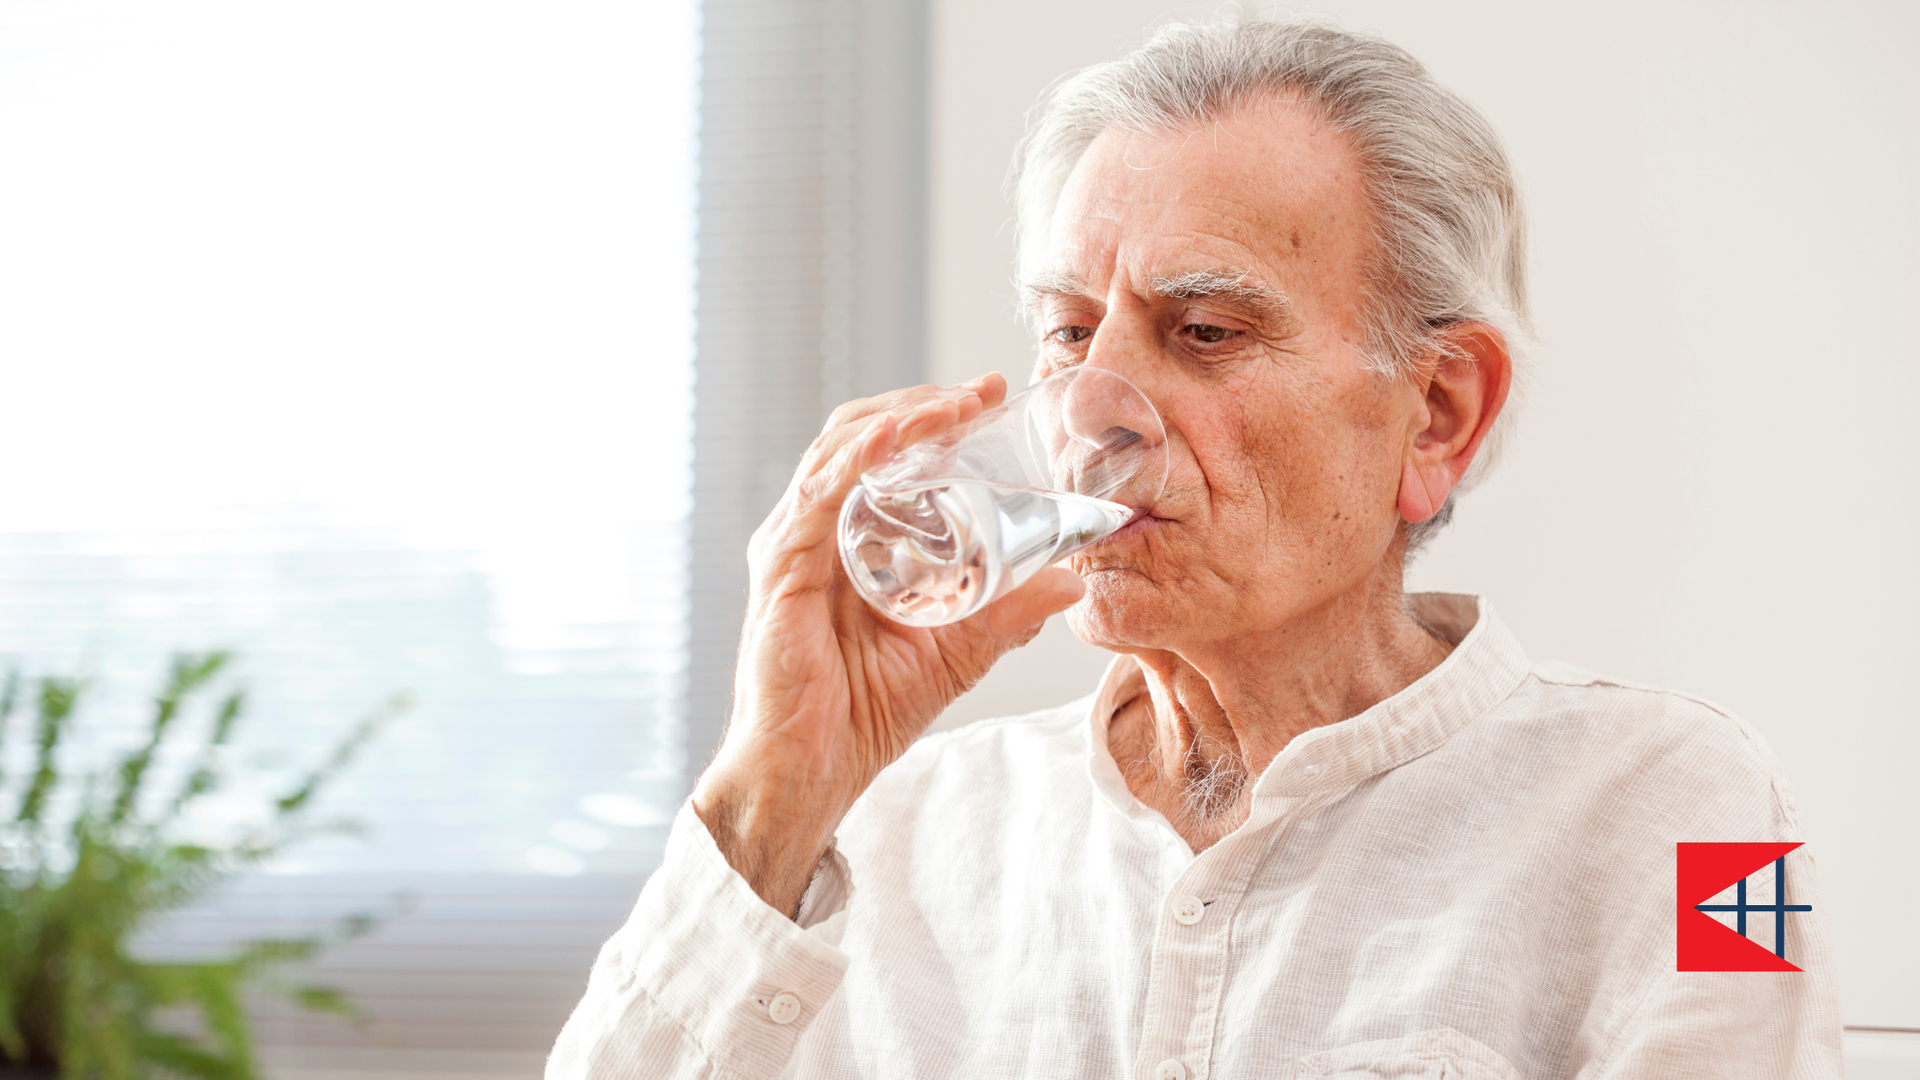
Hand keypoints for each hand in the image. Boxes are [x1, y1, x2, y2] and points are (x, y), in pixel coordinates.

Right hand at [690, 374, 1085, 916]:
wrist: (814, 771)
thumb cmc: (864, 711)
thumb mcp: (959, 648)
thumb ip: (1010, 612)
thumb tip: (1073, 580)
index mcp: (848, 534)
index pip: (885, 449)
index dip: (933, 413)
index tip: (991, 395)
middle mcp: (813, 528)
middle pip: (860, 434)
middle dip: (922, 402)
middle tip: (982, 392)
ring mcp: (792, 544)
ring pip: (839, 450)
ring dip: (900, 417)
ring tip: (953, 406)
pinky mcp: (781, 570)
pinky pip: (816, 497)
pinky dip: (855, 459)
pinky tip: (893, 438)